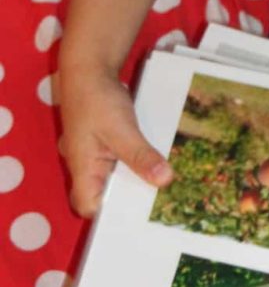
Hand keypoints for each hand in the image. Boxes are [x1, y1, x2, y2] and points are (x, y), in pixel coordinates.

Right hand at [59, 64, 172, 216]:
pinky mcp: (108, 144)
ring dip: (139, 179)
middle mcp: (87, 166)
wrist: (91, 68)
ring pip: (118, 178)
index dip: (111, 216)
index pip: (90, 206)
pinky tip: (161, 163)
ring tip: (167, 187)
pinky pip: (124, 161)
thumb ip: (140, 155)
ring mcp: (97, 155)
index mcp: (83, 168)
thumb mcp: (121, 129)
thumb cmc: (97, 99)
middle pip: (107, 195)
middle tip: (162, 205)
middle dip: (132, 199)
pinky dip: (140, 163)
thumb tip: (164, 180)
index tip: (140, 217)